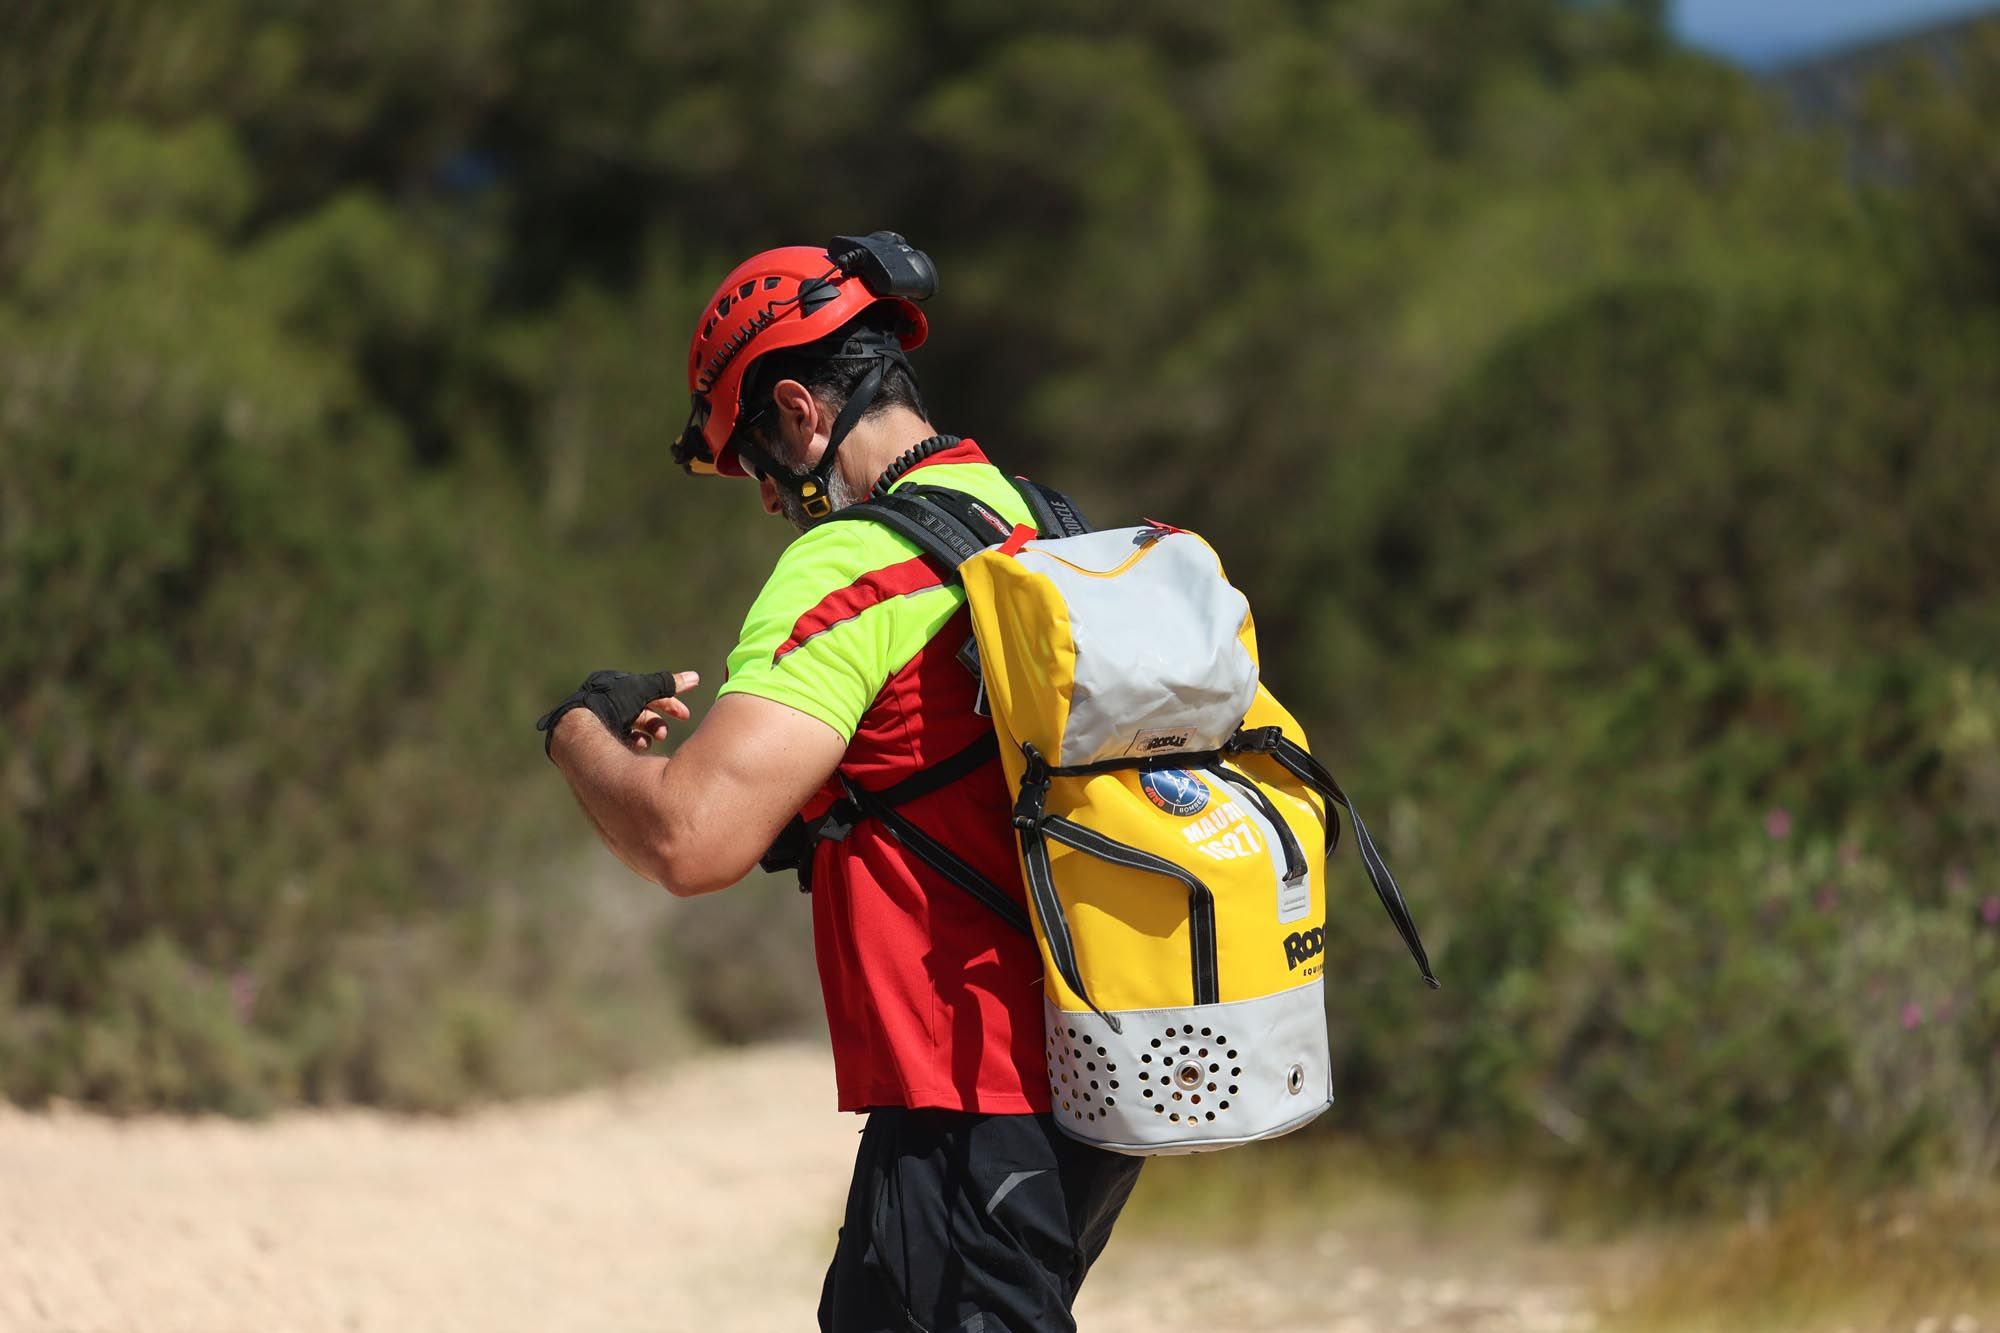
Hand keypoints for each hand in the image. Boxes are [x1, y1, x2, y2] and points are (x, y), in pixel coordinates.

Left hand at [536, 669, 701, 756]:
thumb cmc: (610, 703)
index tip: (685, 716)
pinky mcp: (595, 740)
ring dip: (645, 736)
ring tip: (648, 743)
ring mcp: (600, 722)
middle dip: (656, 723)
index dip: (670, 702)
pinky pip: (619, 742)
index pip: (649, 691)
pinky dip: (632, 744)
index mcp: (616, 686)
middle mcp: (607, 702)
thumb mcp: (642, 690)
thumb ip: (667, 684)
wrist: (578, 728)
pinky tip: (636, 748)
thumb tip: (695, 677)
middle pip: (641, 712)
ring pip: (632, 729)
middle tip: (664, 734)